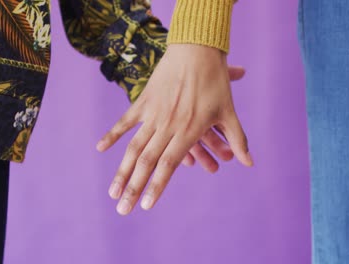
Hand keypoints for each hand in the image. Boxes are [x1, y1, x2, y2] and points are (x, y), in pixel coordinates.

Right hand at [97, 44, 252, 214]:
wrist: (197, 49)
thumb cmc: (216, 82)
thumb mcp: (229, 112)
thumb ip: (237, 141)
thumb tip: (249, 164)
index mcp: (188, 130)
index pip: (168, 166)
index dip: (157, 187)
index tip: (145, 206)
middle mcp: (168, 126)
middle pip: (147, 162)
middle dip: (133, 187)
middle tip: (121, 209)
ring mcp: (153, 114)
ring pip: (134, 147)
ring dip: (121, 170)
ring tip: (111, 192)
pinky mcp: (143, 101)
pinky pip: (125, 121)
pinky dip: (112, 135)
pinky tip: (99, 149)